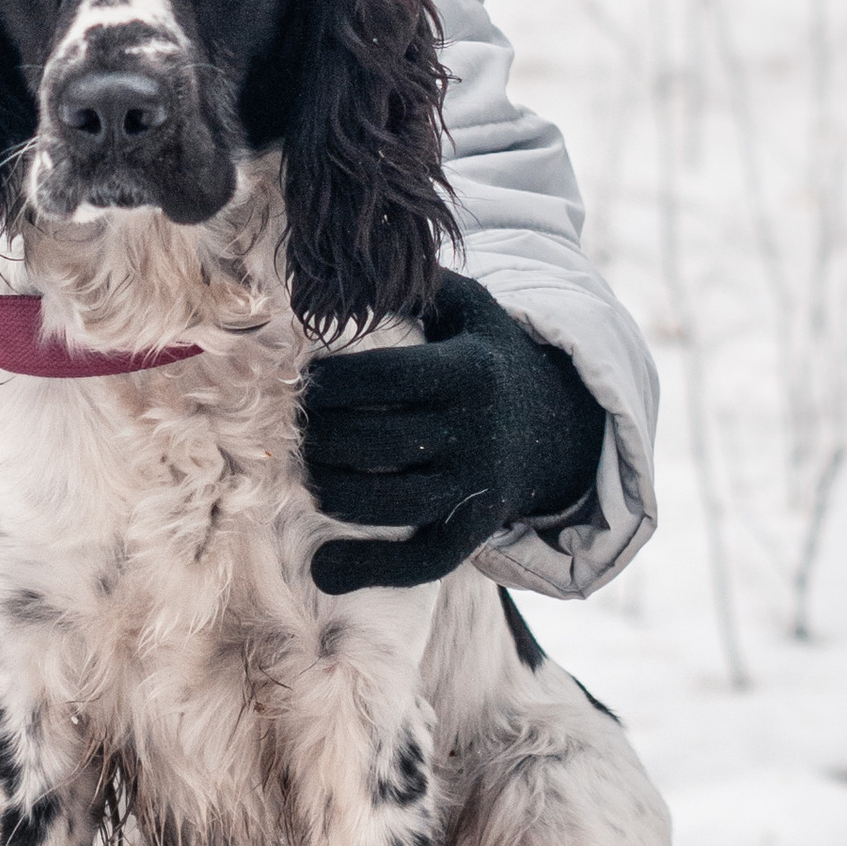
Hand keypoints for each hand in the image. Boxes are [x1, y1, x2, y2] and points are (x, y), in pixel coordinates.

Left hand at [300, 273, 609, 596]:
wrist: (554, 420)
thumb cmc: (487, 354)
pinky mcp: (477, 529)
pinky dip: (372, 570)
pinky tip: (323, 569)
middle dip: (320, 438)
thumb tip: (343, 274)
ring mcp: (479, 484)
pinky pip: (424, 561)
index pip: (383, 378)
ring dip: (334, 493)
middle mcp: (478, 431)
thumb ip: (415, 283)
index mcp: (471, 370)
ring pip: (393, 503)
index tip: (299, 380)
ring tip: (307, 475)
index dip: (329, 381)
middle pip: (378, 442)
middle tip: (292, 430)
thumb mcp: (467, 307)